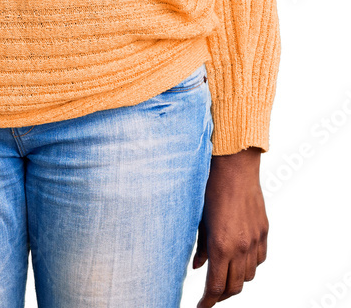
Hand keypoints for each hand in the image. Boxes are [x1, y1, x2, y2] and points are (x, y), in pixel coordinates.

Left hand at [193, 147, 267, 305]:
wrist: (234, 166)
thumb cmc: (211, 188)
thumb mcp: (199, 219)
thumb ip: (199, 246)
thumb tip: (197, 267)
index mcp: (221, 245)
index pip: (216, 286)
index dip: (208, 301)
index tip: (201, 306)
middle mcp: (241, 246)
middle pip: (234, 287)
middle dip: (221, 295)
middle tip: (211, 295)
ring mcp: (255, 240)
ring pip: (249, 275)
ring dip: (236, 280)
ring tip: (225, 276)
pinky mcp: (264, 231)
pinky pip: (260, 259)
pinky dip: (250, 265)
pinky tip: (240, 259)